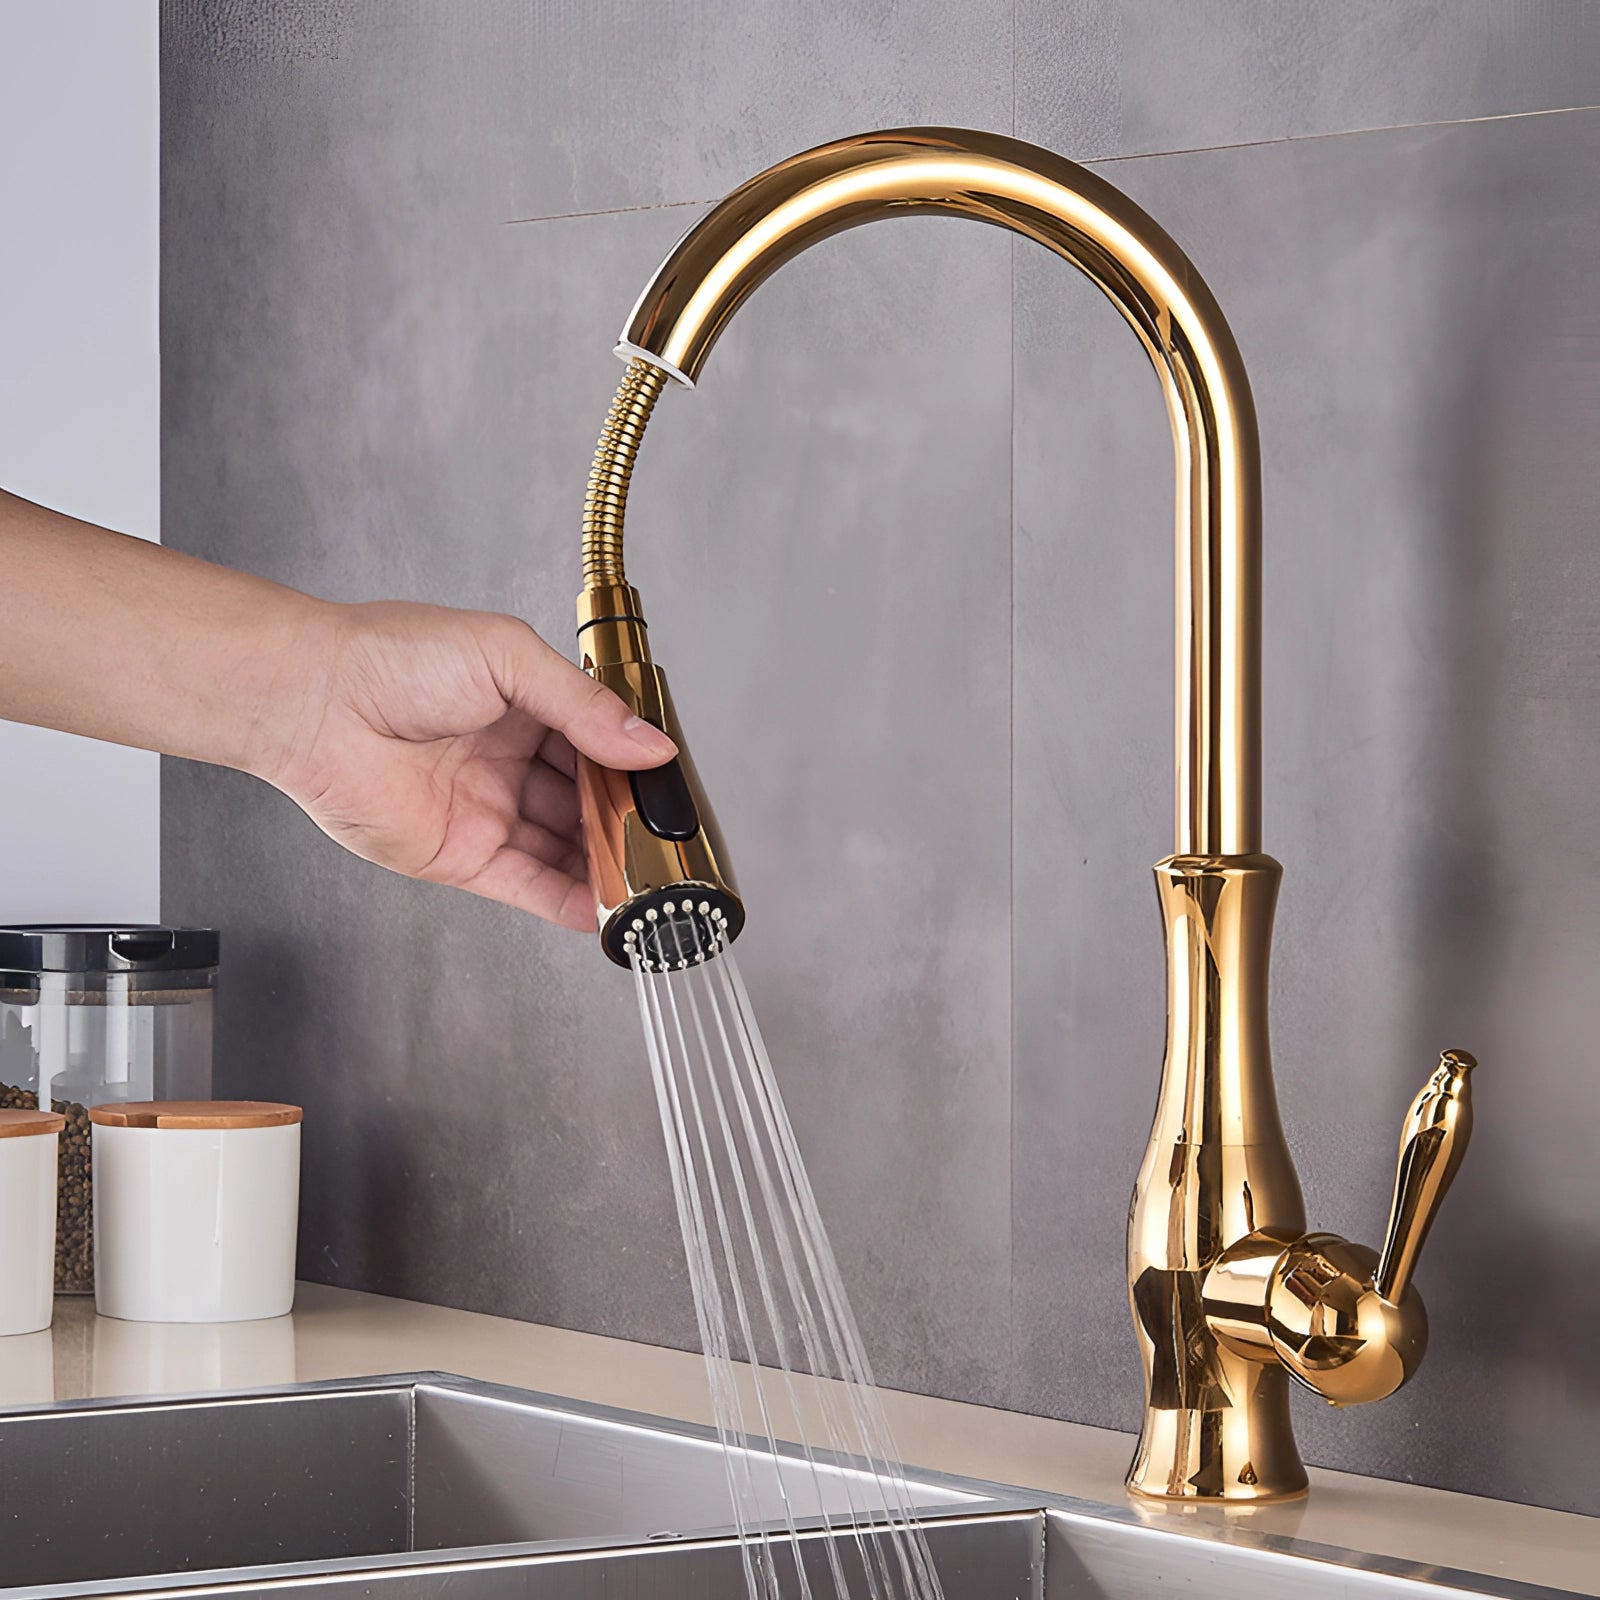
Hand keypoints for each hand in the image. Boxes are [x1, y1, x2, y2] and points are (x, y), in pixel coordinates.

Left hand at [264, 600, 675, 930]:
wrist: (314, 701)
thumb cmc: (393, 658)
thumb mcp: (507, 658)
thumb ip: (583, 705)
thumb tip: (650, 745)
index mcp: (524, 706)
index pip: (597, 744)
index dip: (633, 766)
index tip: (671, 787)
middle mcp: (507, 761)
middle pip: (586, 801)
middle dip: (626, 822)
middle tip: (667, 838)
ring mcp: (486, 811)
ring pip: (563, 848)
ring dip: (605, 866)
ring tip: (650, 881)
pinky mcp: (461, 857)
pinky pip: (527, 885)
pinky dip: (567, 900)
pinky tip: (605, 908)